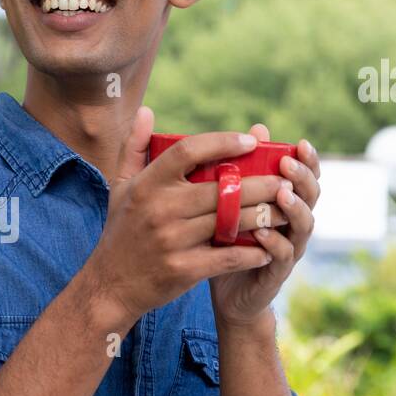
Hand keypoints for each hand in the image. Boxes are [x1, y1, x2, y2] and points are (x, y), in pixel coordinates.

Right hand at [82, 107, 290, 327]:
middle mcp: (159, 209)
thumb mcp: (120, 186)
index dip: (223, 141)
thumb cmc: (121, 230)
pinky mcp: (183, 269)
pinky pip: (228, 257)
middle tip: (284, 180)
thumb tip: (145, 111)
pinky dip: (252, 253)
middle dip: (260, 184)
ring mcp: (171, 240)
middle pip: (222, 189)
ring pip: (230, 222)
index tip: (251, 140)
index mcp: (147, 184)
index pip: (189, 151)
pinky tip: (268, 248)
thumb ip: (134, 147)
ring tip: (285, 210)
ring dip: (264, 216)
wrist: (110, 285)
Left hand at [209, 123, 320, 327]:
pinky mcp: (276, 272)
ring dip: (295, 208)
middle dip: (303, 178)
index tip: (301, 143)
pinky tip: (261, 232)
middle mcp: (293, 223)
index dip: (309, 161)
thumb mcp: (233, 203)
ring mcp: (289, 247)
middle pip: (312, 197)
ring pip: (304, 225)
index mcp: (286, 203)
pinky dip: (274, 243)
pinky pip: (282, 256)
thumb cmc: (231, 240)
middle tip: (288, 163)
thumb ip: (247, 169)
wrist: (227, 292)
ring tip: (282, 193)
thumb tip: (256, 129)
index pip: (306, 177)